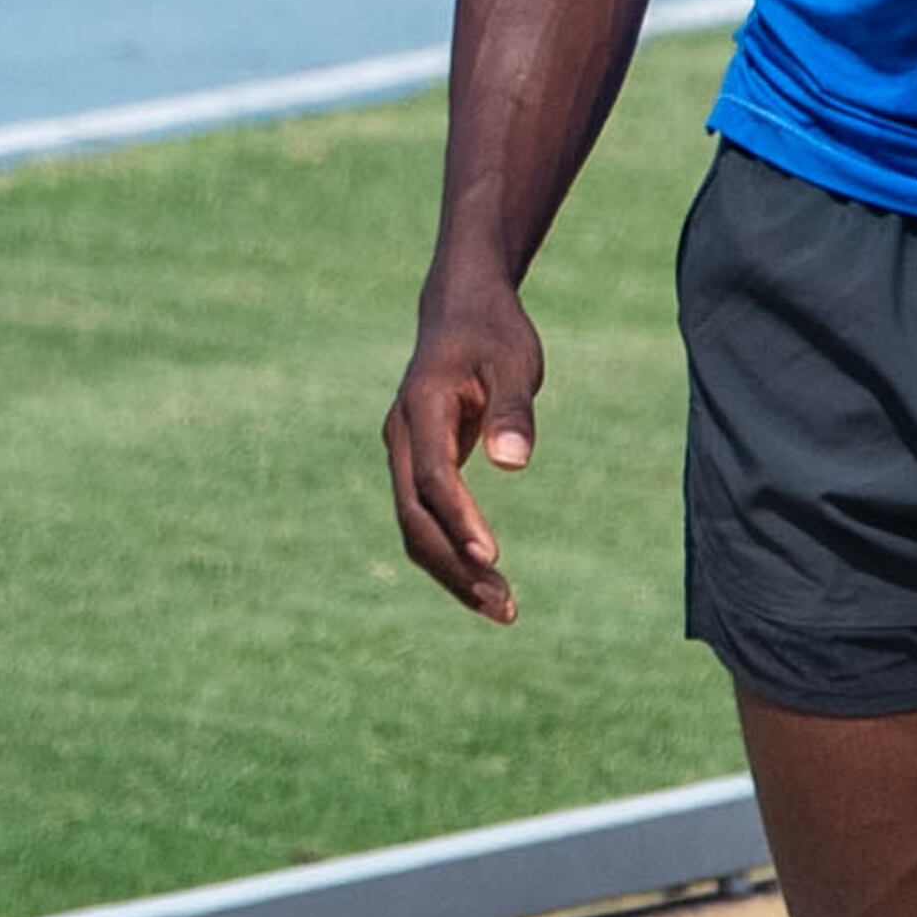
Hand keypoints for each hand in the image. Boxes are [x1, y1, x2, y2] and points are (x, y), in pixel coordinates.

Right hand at [382, 277, 546, 624]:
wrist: (460, 309)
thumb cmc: (492, 332)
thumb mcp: (514, 362)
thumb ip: (512, 411)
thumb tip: (513, 464)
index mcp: (421, 407)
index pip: (433, 475)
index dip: (459, 518)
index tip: (491, 556)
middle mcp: (401, 436)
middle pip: (414, 515)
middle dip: (454, 565)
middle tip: (504, 605)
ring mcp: (404, 453)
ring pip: (414, 525)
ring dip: (452, 570)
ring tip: (503, 608)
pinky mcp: (416, 465)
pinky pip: (424, 518)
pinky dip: (450, 552)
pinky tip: (484, 583)